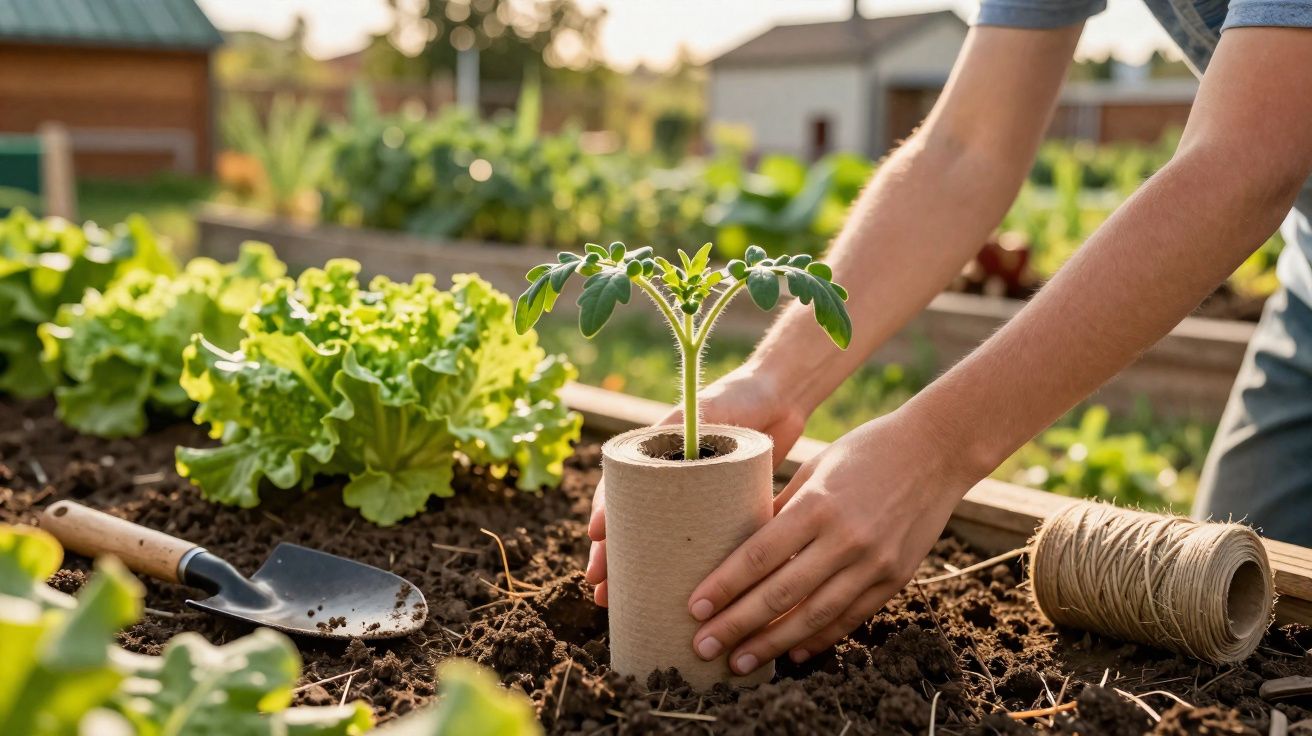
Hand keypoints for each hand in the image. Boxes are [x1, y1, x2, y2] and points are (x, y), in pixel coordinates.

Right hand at [584, 365, 808, 605]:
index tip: (598, 540)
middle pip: (629, 525)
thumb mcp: (707, 409)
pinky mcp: (719, 514)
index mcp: (654, 455)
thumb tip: (652, 459)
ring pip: (655, 543)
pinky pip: (693, 547)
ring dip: (636, 574)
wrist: (781, 399)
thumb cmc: (740, 396)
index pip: (618, 489)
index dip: (605, 516)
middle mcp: (666, 481)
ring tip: (618, 605)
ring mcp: (691, 501)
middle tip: (601, 593)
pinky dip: (677, 572)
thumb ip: (685, 426)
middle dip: (611, 560)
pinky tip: (667, 600)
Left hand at [685, 409, 975, 674]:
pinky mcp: (895, 578)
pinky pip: (850, 618)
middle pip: (781, 593)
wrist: (936, 451)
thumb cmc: (865, 451)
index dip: (725, 586)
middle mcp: (846, 538)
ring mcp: (874, 562)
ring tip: (739, 661)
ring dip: (772, 644)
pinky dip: (819, 639)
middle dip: (738, 625)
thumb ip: (781, 510)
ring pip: (814, 616)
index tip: (694, 608)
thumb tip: (740, 546)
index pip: (760, 555)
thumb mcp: (815, 470)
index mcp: (818, 505)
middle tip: (703, 645)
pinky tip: (791, 654)